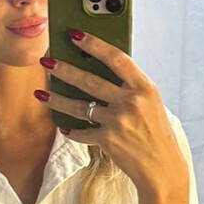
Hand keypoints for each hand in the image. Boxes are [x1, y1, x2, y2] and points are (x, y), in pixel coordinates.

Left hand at [37, 29, 188, 197]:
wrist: (162, 168)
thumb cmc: (157, 134)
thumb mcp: (152, 104)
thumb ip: (131, 88)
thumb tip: (102, 71)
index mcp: (145, 88)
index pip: (116, 58)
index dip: (94, 45)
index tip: (75, 35)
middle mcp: (131, 102)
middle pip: (90, 80)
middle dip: (64, 70)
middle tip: (46, 61)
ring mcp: (118, 121)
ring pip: (79, 106)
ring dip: (57, 100)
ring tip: (41, 94)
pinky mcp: (108, 140)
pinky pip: (83, 132)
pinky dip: (74, 131)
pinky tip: (65, 128)